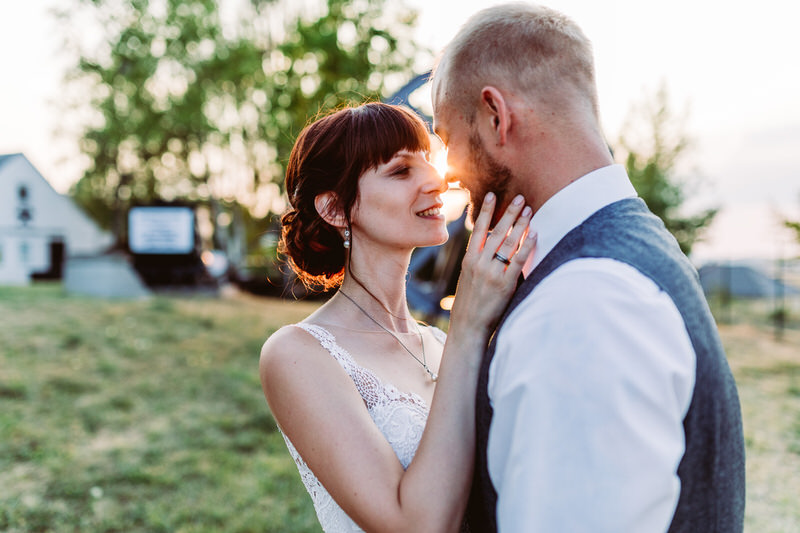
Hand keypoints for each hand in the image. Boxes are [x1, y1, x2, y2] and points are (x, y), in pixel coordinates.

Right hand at [449, 193, 536, 335]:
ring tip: (529, 211)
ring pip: (508, 243)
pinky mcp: (504, 284)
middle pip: (497, 232)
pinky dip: (527, 246)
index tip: (492, 195)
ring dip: (520, 225)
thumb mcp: (467, 277)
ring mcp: (491, 273)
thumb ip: (479, 261)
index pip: (478, 229)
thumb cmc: (469, 302)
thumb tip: (494, 247)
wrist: (468, 325)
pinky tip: (534, 234)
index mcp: (469, 259)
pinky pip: (518, 261)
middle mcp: (479, 263)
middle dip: (509, 213)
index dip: (485, 211)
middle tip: (520, 198)